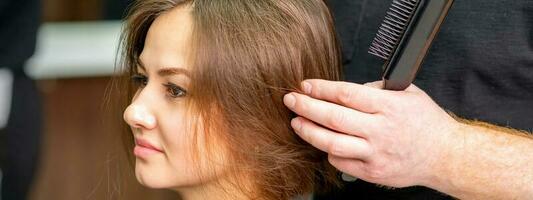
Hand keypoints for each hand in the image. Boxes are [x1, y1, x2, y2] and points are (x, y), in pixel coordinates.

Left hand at [283, 79, 459, 187]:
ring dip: (309, 131)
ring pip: (332, 143)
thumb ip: (377, 89)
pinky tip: (324, 142)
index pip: (346, 94)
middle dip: (306, 107)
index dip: (321, 88)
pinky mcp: (372, 172)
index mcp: (388, 107)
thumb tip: (346, 91)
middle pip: (333, 118)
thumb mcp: (408, 94)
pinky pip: (341, 162)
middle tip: (291, 100)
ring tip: (296, 122)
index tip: (305, 85)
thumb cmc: (427, 123)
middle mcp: (380, 130)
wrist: (445, 156)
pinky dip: (328, 151)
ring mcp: (375, 154)